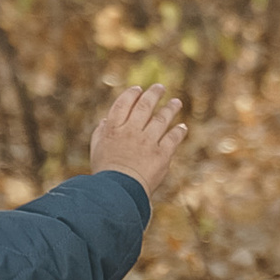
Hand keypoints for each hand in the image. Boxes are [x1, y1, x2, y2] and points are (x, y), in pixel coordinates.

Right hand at [90, 84, 185, 202]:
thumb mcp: (96, 150)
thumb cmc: (106, 172)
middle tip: (160, 87)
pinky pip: (173, 138)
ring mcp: (148, 142)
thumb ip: (100, 133)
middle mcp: (131, 132)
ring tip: (176, 102)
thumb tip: (105, 120)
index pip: (123, 104)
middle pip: (144, 106)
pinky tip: (182, 127)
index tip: (139, 89)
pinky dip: (179, 131)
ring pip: (161, 119)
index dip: (132, 94)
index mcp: (114, 130)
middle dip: (154, 94)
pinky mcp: (162, 154)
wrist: (119, 192)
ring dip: (170, 109)